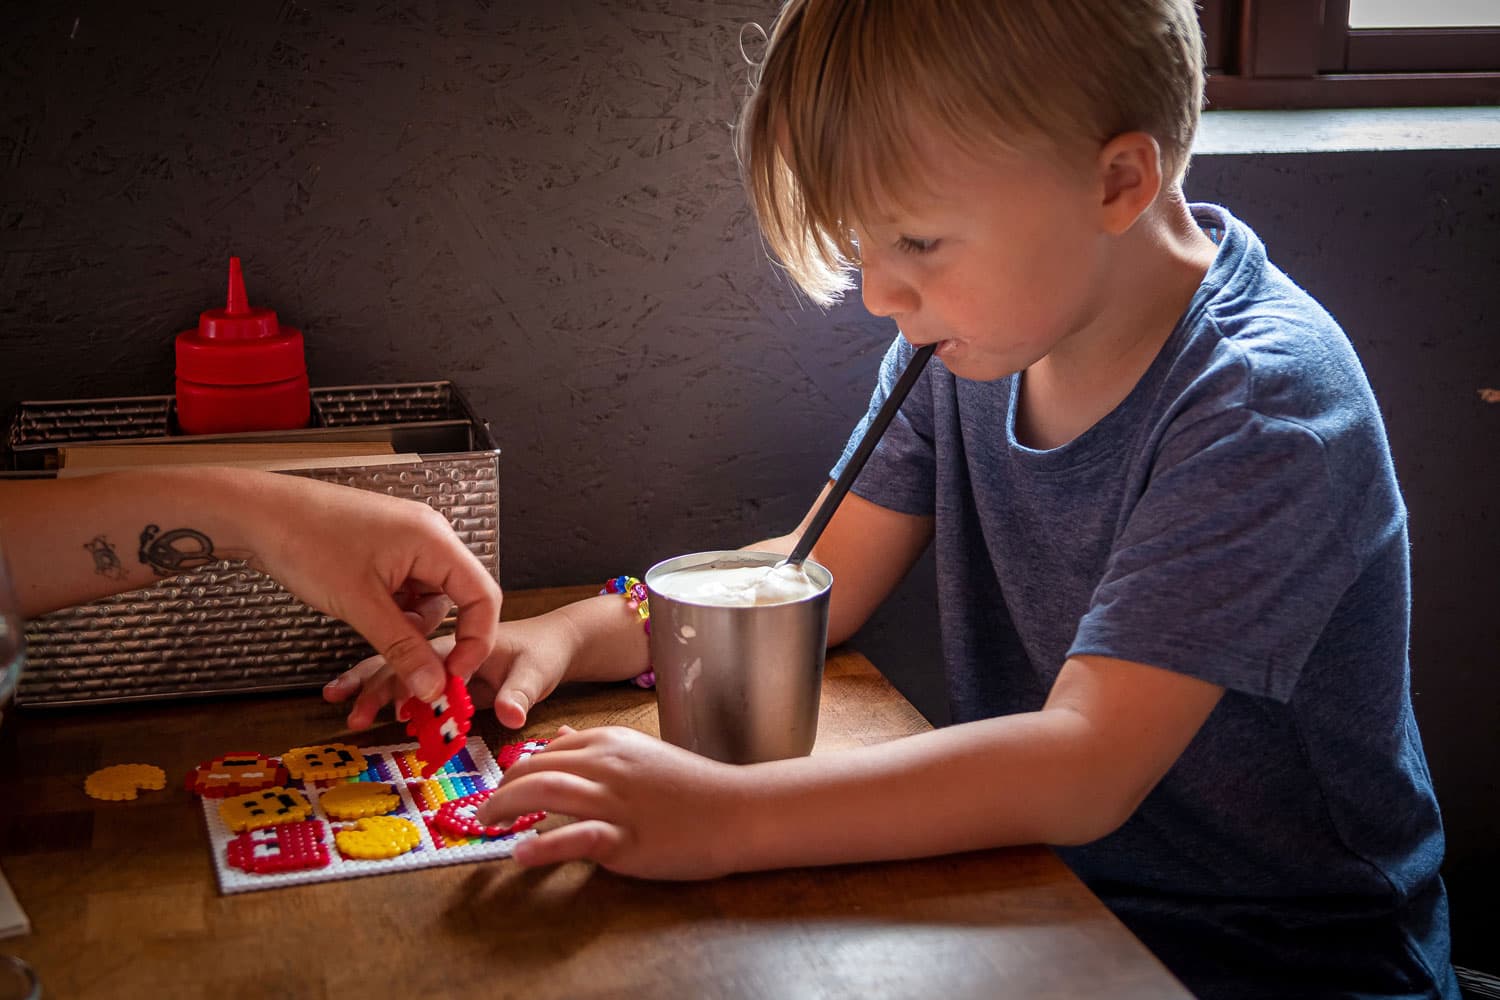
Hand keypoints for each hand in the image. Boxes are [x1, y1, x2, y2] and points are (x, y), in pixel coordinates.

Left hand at [248, 475, 501, 701]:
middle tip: (409, 668)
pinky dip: (391, 613)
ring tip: (368, 626)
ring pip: (427, 601)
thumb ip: (403, 649)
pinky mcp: (385, 552)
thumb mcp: (360, 604)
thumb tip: (434, 688)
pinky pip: (405, 592)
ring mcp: (407, 543)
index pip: (483, 596)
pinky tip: (363, 614)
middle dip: (433, 637)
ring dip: (407, 627)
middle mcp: (429, 538)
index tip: (453, 675)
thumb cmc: (306, 542)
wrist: (257, 514)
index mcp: (435, 541)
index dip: (475, 641)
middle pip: (456, 600)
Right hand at [325, 612, 578, 729]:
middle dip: (375, 687)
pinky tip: (351, 698)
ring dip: (366, 685)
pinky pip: (400, 676)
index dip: (410, 684)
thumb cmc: (545, 651)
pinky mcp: (437, 670)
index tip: (393, 711)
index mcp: (463, 642)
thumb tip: (512, 716)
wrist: (552, 642)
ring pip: (393, 667)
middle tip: (354, 714)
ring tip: (337, 701)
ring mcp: (437, 657)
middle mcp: (443, 646)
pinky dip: (375, 686)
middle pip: (401, 661)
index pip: (428, 661)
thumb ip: (521, 694)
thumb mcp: (537, 673)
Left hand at [476, 725, 748, 879]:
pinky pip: (573, 838)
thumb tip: (558, 737)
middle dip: (501, 790)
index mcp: (609, 741)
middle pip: (535, 768)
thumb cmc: (691, 785)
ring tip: (488, 824)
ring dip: (506, 807)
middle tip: (486, 811)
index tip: (501, 791)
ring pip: (545, 791)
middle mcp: (607, 764)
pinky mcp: (624, 838)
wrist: (737, 809)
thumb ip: (596, 745)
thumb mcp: (640, 753)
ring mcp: (615, 800)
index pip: (545, 751)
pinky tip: (519, 856)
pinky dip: (541, 848)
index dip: (515, 772)